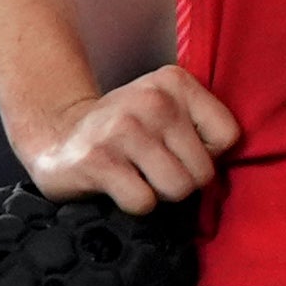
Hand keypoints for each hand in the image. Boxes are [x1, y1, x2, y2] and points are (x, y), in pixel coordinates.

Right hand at [17, 65, 239, 209]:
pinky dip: (133, 204)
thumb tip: (226, 172)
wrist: (57, 134)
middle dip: (181, 181)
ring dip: (158, 194)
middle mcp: (151, 100)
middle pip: (203, 171)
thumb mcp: (167, 109)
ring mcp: (122, 128)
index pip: (228, 137)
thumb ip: (200, 126)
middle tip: (152, 169)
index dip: (207, 155)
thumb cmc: (125, 131)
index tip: (179, 151)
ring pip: (177, 189)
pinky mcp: (98, 160)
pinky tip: (117, 185)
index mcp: (175, 82)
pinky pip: (143, 202)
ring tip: (136, 176)